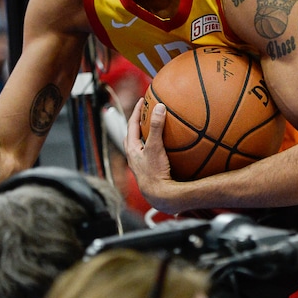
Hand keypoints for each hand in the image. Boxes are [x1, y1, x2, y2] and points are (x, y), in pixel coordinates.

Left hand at [125, 98, 178, 212]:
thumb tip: (159, 107)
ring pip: (140, 146)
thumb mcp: (155, 147)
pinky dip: (155, 147)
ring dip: (146, 136)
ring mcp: (141, 165)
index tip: (143, 100)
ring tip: (155, 129)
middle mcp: (133, 157)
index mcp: (131, 149)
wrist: (159, 196)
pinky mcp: (149, 171)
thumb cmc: (154, 173)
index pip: (131, 125)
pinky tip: (166, 148)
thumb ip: (156, 127)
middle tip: (146, 113)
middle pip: (132, 135)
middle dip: (138, 123)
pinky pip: (150, 154)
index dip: (137, 111)